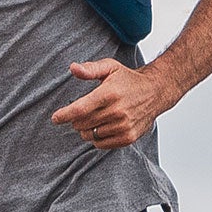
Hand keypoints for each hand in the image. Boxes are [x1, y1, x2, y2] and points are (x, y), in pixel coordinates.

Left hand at [51, 58, 173, 149]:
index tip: (55, 118)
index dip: (64, 115)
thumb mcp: (110, 67)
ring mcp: (124, 126)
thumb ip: (90, 69)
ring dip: (86, 129)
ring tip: (94, 118)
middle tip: (82, 112)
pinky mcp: (128, 137)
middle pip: (82, 124)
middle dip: (76, 120)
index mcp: (109, 94)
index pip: (80, 109)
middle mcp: (117, 111)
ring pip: (90, 135)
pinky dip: (97, 138)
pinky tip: (102, 127)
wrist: (155, 92)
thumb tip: (73, 68)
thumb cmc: (128, 80)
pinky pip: (101, 144)